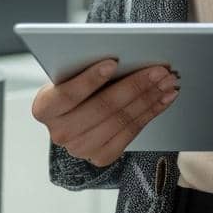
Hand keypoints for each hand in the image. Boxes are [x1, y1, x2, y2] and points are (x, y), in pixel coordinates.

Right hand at [31, 60, 178, 167]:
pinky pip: (131, 132)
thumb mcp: (69, 74)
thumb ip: (84, 66)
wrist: (72, 115)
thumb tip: (121, 55)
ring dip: (150, 99)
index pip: (68, 93)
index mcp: (44, 108)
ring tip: (168, 82)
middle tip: (160, 69)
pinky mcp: (101, 157)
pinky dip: (151, 113)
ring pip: (121, 120)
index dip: (91, 78)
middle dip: (135, 85)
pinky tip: (165, 98)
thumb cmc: (73, 84)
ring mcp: (80, 148)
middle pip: (103, 107)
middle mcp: (59, 133)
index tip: (114, 61)